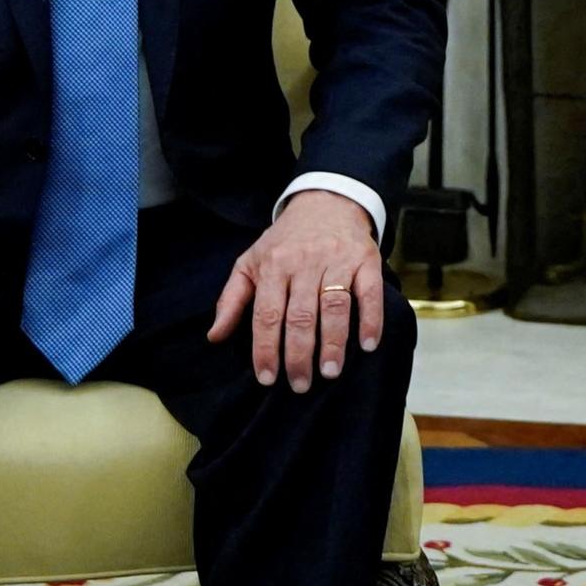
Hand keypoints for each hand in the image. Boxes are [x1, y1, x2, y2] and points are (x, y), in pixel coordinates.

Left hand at [209, 191, 387, 392]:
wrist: (326, 201)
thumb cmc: (285, 241)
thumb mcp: (250, 262)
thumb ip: (232, 299)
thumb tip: (215, 336)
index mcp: (273, 266)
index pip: (267, 314)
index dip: (266, 348)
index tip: (267, 378)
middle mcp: (305, 263)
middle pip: (301, 315)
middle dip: (299, 354)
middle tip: (300, 384)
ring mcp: (337, 261)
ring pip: (334, 306)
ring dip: (333, 342)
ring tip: (330, 372)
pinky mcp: (365, 260)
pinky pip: (369, 293)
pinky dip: (371, 320)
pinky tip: (367, 345)